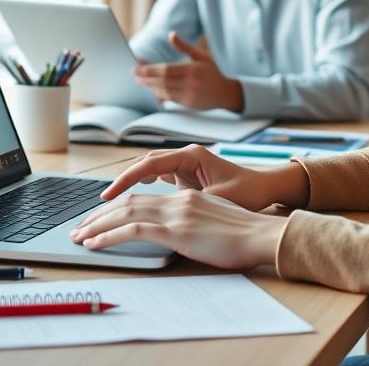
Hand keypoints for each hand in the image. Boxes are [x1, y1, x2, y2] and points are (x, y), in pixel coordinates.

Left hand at [69, 189, 287, 269]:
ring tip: (78, 236)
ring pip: (124, 213)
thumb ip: (194, 223)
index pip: (142, 198)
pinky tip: (94, 243)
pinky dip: (108, 236)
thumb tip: (180, 234)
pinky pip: (132, 230)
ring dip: (96, 225)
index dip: (117, 207)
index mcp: (187, 197)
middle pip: (128, 202)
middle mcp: (178, 200)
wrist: (263, 236)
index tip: (99, 218)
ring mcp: (176, 213)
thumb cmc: (246, 236)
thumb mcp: (215, 223)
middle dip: (98, 215)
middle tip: (79, 227)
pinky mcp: (176, 230)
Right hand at [98, 143, 307, 211]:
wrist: (267, 188)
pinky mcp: (186, 176)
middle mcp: (184, 156)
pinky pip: (157, 178)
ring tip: (110, 205)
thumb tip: (166, 213)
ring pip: (147, 171)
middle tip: (101, 203)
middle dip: (121, 183)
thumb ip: (193, 203)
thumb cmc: (248, 191)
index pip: (148, 164)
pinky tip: (131, 203)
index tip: (108, 196)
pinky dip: (142, 189)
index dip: (125, 181)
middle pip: (142, 165)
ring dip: (130, 186)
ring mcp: (184, 165)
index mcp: (190, 155)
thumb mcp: (219, 200)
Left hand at [133, 33, 244, 110]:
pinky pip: (170, 99)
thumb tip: (171, 34)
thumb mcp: (201, 56)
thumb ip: (184, 47)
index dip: (149, 69)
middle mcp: (191, 83)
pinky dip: (159, 94)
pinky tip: (151, 89)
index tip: (137, 67)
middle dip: (145, 78)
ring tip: (139, 81)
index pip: (166, 70)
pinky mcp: (188, 104)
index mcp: (192, 69)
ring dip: (150, 86)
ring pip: (164, 91)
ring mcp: (189, 95)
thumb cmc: (212, 72)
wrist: (225, 93)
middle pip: (162, 81)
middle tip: (133, 74)